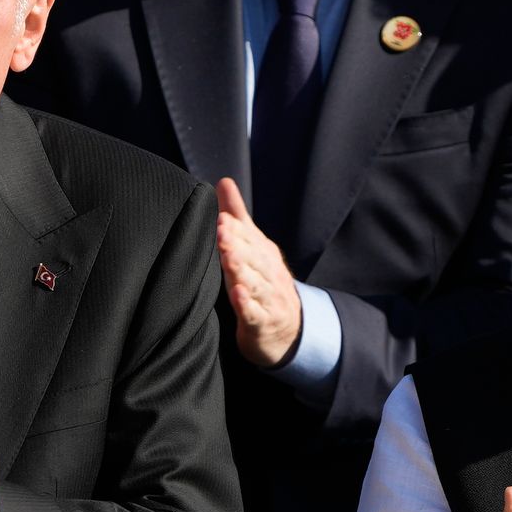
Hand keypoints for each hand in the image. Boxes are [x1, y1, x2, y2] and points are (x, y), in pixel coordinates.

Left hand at [210, 177, 304, 369]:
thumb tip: (224, 181)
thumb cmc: (264, 282)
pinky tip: (238, 296)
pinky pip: (255, 314)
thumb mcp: (254, 248)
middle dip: (238, 244)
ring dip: (241, 270)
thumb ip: (238, 217)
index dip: (236, 229)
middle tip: (222, 231)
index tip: (221, 218)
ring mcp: (267, 300)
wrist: (289, 330)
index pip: (250, 239)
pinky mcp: (261, 324)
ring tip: (227, 258)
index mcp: (264, 254)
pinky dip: (248, 305)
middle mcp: (268, 274)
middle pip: (253, 258)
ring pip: (255, 284)